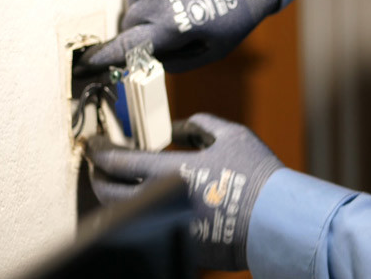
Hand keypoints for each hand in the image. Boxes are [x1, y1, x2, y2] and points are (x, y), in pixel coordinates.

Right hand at [77, 0, 278, 73]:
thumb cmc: (235, 11)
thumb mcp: (214, 48)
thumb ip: (178, 62)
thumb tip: (146, 64)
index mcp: (172, 24)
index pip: (127, 45)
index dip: (106, 56)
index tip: (88, 63)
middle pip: (130, 21)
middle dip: (143, 28)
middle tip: (172, 25)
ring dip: (150, 2)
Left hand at [85, 113, 283, 270]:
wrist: (276, 218)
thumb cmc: (257, 174)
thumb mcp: (232, 135)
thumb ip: (200, 125)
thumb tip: (179, 127)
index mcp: (171, 171)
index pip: (118, 161)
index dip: (99, 151)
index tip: (93, 145)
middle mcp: (162, 202)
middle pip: (109, 193)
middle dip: (98, 177)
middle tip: (100, 166)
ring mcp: (169, 227)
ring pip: (126, 214)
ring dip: (118, 197)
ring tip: (122, 184)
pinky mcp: (182, 245)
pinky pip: (151, 227)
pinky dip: (144, 214)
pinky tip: (151, 206)